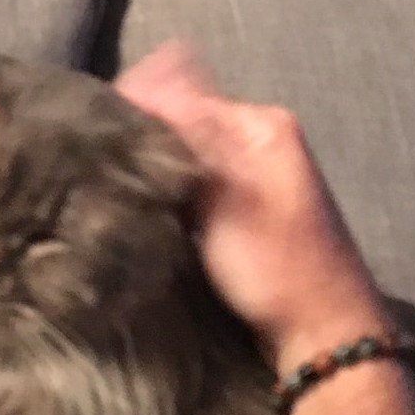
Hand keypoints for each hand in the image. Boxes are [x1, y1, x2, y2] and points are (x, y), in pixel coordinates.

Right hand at [117, 43, 389, 370]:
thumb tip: (142, 82)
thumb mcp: (225, 198)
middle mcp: (258, 138)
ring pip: (184, 154)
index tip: (92, 138)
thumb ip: (187, 139)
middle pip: (182, 121)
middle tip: (97, 168)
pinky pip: (193, 183)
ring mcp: (252, 174)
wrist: (321, 332)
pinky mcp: (242, 209)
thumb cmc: (276, 268)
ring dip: (152, 168)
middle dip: (142, 138)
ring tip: (113, 189)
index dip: (134, 109)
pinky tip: (145, 211)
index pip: (180, 91)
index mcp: (260, 124)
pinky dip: (169, 192)